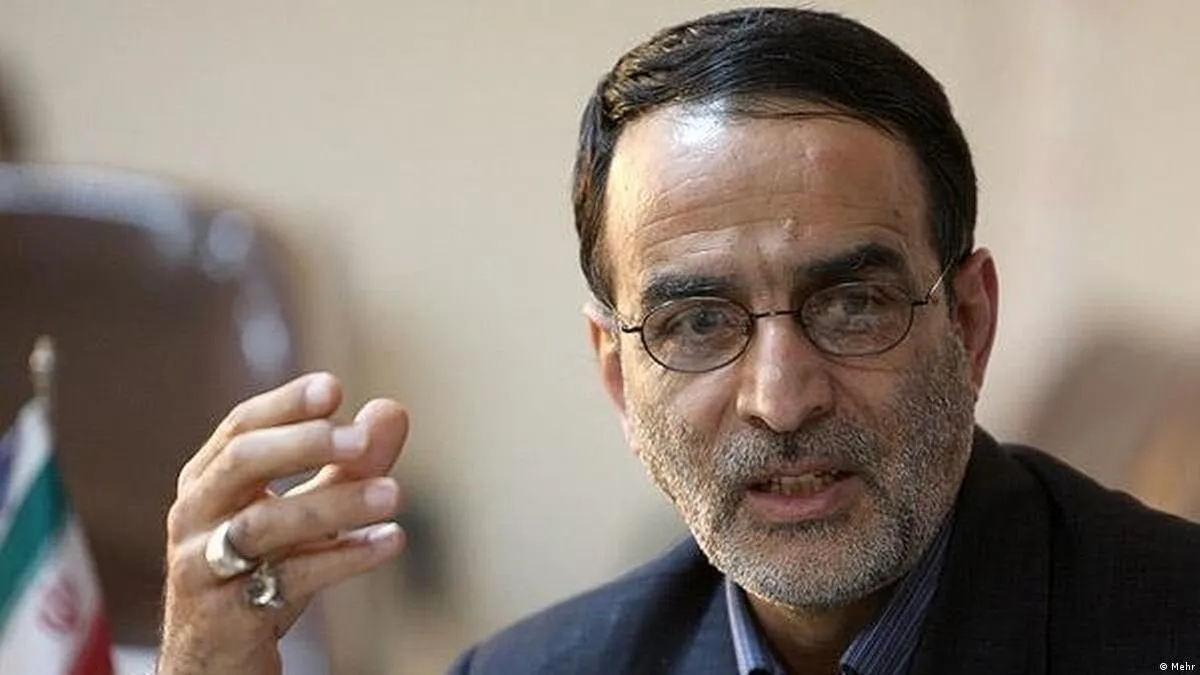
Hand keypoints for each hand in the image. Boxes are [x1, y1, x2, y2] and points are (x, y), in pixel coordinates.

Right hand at [158, 373, 408, 674]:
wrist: (213, 663)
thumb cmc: (260, 573)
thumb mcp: (306, 515)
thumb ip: (347, 465)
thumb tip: (391, 409)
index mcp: (209, 480)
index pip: (241, 426)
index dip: (286, 405)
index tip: (334, 388)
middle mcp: (194, 516)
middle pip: (241, 462)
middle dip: (304, 444)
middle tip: (361, 439)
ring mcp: (202, 566)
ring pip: (264, 524)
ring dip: (334, 504)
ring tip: (395, 493)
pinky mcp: (225, 615)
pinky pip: (287, 580)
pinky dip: (344, 558)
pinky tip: (391, 541)